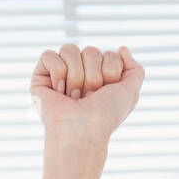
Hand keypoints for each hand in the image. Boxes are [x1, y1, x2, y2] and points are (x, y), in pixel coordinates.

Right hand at [30, 43, 144, 145]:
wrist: (81, 130)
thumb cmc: (105, 116)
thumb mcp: (130, 93)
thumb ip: (136, 70)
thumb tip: (122, 49)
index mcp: (101, 77)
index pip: (109, 54)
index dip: (111, 72)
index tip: (106, 92)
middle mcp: (81, 74)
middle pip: (91, 50)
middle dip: (93, 76)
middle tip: (89, 97)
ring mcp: (61, 74)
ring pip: (70, 49)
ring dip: (76, 76)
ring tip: (74, 97)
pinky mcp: (42, 76)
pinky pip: (49, 55)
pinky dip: (58, 73)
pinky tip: (59, 92)